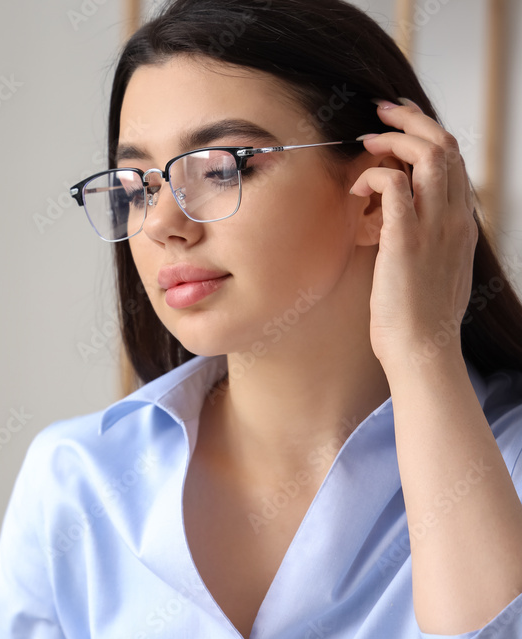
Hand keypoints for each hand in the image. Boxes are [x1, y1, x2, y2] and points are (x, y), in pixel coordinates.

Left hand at [348, 98, 477, 373]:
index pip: (455, 160)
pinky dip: (373, 173)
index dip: (428, 132)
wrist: (422, 349)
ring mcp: (435, 227)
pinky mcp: (406, 239)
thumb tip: (399, 223)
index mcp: (461, 224)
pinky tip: (356, 185)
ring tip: (368, 140)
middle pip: (447, 145)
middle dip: (413, 120)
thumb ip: (424, 240)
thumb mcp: (430, 270)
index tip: (401, 122)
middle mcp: (455, 219)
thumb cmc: (417, 317)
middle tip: (382, 110)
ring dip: (395, 138)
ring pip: (430, 154)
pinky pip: (394, 184)